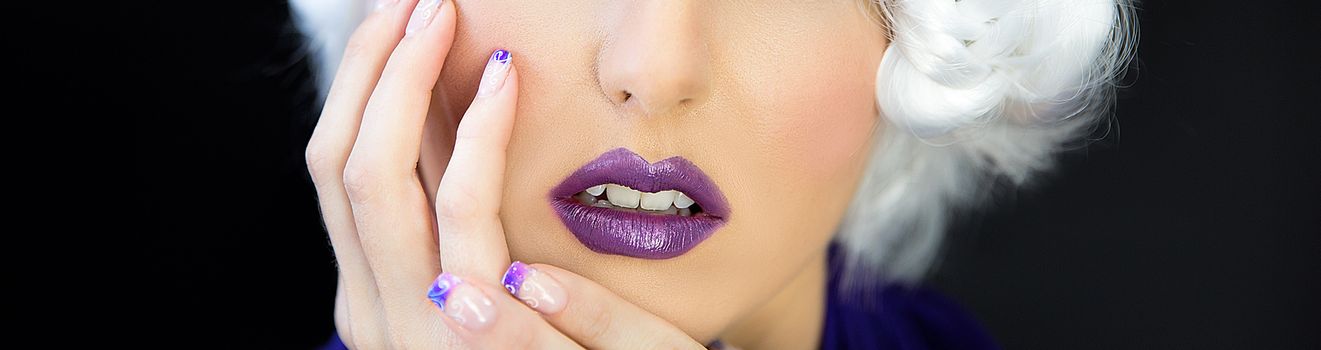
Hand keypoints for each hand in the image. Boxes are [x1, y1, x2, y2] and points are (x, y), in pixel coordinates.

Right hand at [303, 0, 703, 347]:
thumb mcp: (484, 299)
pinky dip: (474, 132)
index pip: (336, 174)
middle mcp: (372, 308)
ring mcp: (411, 323)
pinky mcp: (470, 331)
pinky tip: (502, 79)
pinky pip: (461, 211)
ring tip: (438, 12)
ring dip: (402, 80)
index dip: (354, 90)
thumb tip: (455, 136)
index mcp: (372, 295)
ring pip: (372, 176)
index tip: (389, 25)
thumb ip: (461, 231)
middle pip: (336, 162)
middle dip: (366, 69)